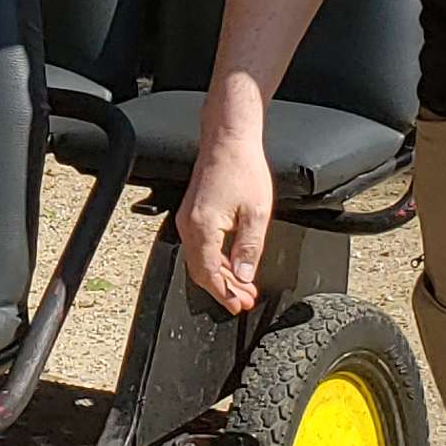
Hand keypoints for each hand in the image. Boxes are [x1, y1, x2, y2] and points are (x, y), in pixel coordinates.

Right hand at [175, 108, 274, 312]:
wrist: (228, 140)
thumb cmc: (241, 168)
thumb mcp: (257, 213)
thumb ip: (250, 248)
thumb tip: (245, 275)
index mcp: (203, 228)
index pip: (209, 274)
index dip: (225, 294)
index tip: (239, 305)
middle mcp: (189, 226)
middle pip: (201, 271)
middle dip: (223, 289)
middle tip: (243, 301)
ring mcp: (188, 220)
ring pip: (200, 261)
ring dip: (220, 277)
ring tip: (241, 287)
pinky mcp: (192, 214)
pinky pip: (200, 247)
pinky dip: (215, 261)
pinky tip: (231, 265)